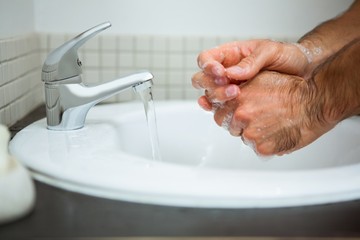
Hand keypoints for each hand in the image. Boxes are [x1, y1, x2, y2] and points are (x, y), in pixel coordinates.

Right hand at [192, 40, 310, 109]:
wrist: (305, 73)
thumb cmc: (288, 57)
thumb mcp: (271, 51)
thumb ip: (251, 61)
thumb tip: (231, 73)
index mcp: (230, 55)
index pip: (206, 59)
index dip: (208, 66)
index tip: (221, 73)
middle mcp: (225, 72)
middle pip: (202, 79)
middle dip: (212, 84)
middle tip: (232, 88)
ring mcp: (229, 88)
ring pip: (209, 95)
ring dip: (217, 97)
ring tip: (236, 95)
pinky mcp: (237, 104)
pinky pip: (220, 108)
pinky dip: (217, 110)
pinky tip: (220, 111)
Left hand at [212, 71, 335, 155]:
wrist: (313, 103)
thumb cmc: (291, 89)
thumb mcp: (260, 78)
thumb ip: (239, 88)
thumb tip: (227, 96)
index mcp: (237, 98)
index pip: (219, 112)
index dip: (228, 113)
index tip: (237, 113)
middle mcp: (240, 115)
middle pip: (229, 126)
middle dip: (238, 124)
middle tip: (257, 119)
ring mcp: (250, 133)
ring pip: (243, 138)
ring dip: (253, 134)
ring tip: (270, 124)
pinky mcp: (262, 147)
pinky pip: (257, 150)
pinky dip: (266, 145)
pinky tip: (276, 134)